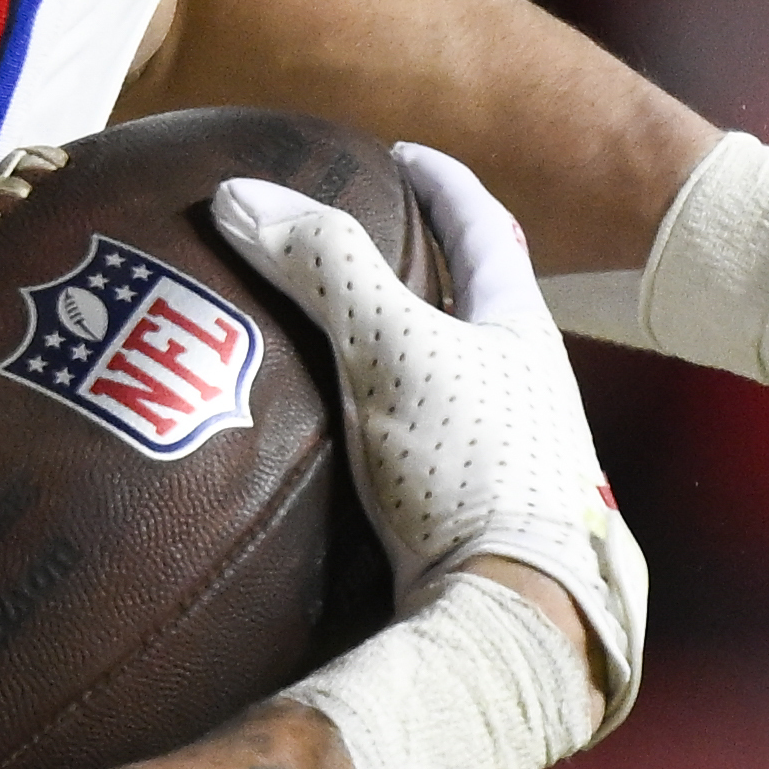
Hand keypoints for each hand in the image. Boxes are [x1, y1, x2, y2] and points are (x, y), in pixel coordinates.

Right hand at [213, 146, 643, 731]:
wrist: (511, 613)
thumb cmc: (467, 469)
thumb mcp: (390, 348)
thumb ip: (322, 267)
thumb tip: (241, 194)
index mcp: (522, 331)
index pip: (486, 228)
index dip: (442, 183)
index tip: (399, 155)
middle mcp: (527, 390)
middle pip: (473, 304)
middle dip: (417, 269)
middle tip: (351, 242)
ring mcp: (507, 458)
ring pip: (449, 380)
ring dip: (394, 354)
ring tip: (325, 340)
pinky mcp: (475, 518)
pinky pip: (422, 447)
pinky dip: (378, 426)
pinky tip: (331, 446)